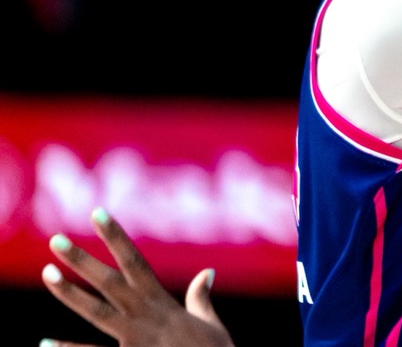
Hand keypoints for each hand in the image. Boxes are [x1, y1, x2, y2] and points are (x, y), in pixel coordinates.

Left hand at [40, 208, 234, 346]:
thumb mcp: (210, 324)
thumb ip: (201, 299)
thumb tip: (207, 273)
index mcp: (162, 303)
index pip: (134, 262)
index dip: (116, 237)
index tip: (98, 215)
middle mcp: (144, 315)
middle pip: (108, 282)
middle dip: (81, 260)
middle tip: (55, 241)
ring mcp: (133, 338)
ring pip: (96, 311)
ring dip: (70, 293)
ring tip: (47, 274)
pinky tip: (45, 344)